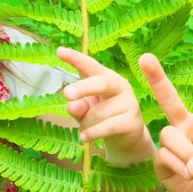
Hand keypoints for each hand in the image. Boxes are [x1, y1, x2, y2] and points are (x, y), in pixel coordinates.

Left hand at [57, 48, 156, 166]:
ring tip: (85, 130)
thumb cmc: (102, 119)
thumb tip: (72, 105)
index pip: (90, 66)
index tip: (60, 51)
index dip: (76, 58)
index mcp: (106, 78)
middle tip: (67, 94)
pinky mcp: (132, 121)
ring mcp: (129, 103)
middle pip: (101, 83)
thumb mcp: (85, 111)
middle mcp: (120, 86)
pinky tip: (84, 137)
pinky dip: (92, 133)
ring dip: (86, 124)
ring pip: (98, 113)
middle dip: (83, 88)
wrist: (126, 139)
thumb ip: (78, 107)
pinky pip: (107, 127)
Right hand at [140, 38, 192, 191]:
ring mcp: (173, 143)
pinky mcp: (160, 161)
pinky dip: (176, 168)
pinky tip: (186, 178)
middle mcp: (188, 127)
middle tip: (145, 57)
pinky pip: (163, 157)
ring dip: (183, 154)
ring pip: (169, 136)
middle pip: (170, 99)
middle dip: (157, 78)